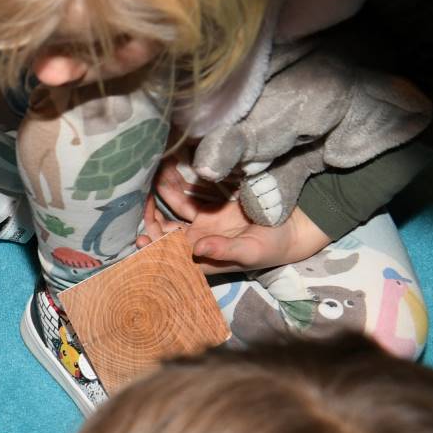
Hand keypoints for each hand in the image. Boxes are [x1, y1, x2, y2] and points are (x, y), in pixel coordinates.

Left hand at [139, 165, 329, 273]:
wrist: (292, 230)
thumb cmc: (273, 248)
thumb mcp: (252, 252)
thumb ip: (224, 251)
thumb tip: (197, 248)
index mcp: (201, 260)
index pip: (168, 259)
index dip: (152, 251)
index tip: (141, 237)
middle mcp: (195, 243)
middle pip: (163, 233)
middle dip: (150, 217)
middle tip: (140, 197)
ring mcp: (202, 224)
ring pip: (173, 211)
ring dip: (162, 196)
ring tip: (152, 176)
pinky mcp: (211, 209)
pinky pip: (189, 197)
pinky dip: (178, 186)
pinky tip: (167, 171)